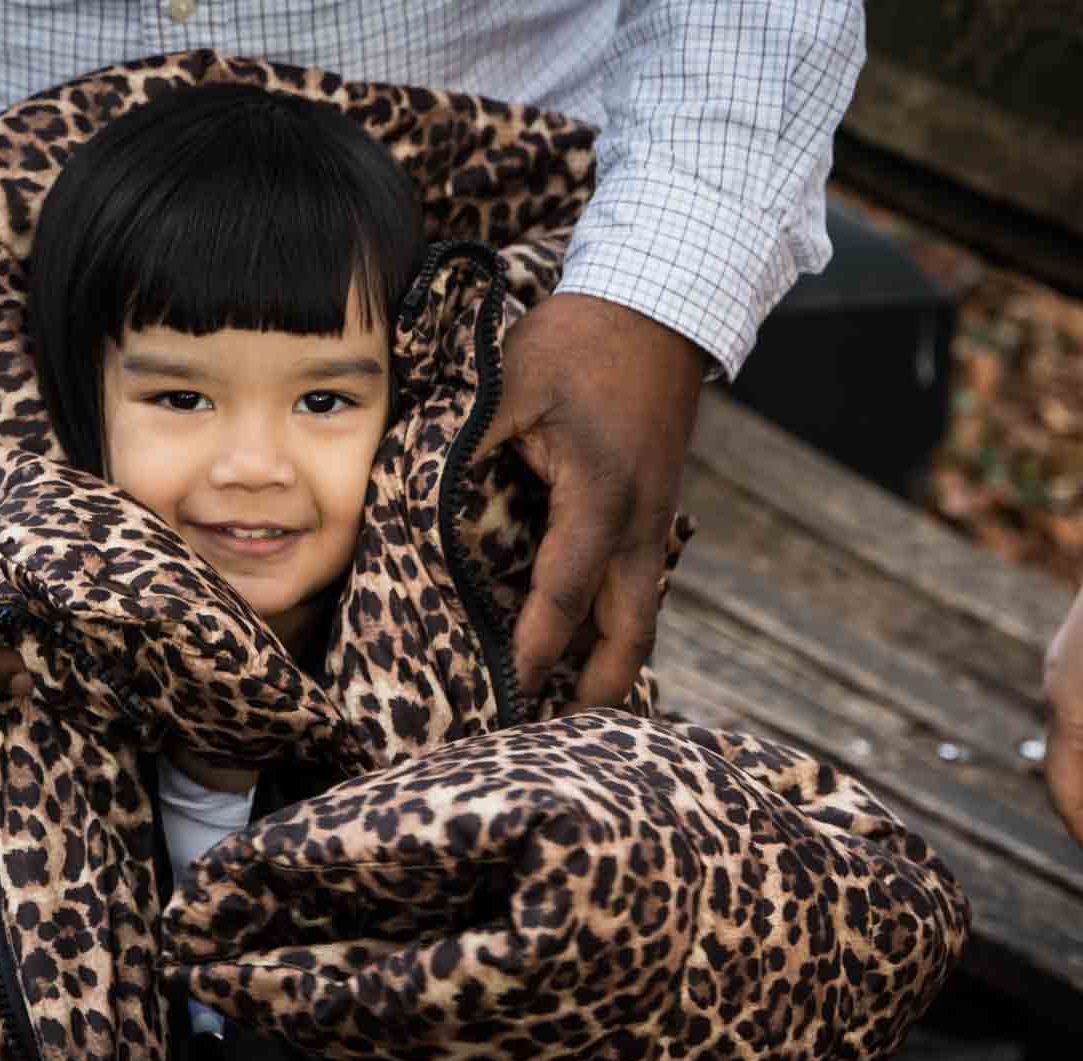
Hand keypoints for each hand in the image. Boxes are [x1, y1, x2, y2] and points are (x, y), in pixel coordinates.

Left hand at [485, 292, 705, 707]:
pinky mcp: (654, 505)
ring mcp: (655, 517)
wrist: (661, 300)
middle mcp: (639, 523)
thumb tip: (421, 497)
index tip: (505, 697)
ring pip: (641, 613)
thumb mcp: (509, 383)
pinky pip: (639, 582)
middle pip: (630, 635)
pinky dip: (616, 620)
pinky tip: (587, 640)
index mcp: (600, 500)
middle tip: (556, 738)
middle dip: (597, 692)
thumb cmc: (580, 339)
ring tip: (570, 710)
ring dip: (611, 660)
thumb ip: (468, 442)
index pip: (563, 598)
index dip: (533, 653)